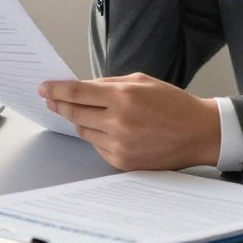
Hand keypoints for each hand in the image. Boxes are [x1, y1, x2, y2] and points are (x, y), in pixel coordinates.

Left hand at [38, 73, 220, 169]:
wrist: (198, 132)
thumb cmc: (172, 103)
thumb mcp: (141, 81)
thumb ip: (109, 85)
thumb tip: (82, 88)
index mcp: (124, 96)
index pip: (77, 92)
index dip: (56, 90)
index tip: (44, 88)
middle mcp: (119, 121)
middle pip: (74, 113)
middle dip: (59, 105)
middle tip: (50, 99)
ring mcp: (120, 144)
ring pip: (83, 131)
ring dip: (79, 120)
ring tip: (83, 112)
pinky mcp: (122, 162)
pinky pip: (97, 146)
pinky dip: (96, 136)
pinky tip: (106, 128)